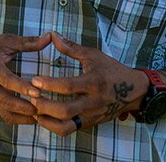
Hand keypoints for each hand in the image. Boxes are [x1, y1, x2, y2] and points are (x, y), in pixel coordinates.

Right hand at [0, 31, 51, 124]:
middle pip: (6, 101)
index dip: (22, 88)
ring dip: (24, 117)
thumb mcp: (6, 40)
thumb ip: (28, 42)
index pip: (7, 81)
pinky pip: (5, 115)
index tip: (38, 93)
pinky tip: (34, 117)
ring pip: (5, 112)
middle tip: (44, 108)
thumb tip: (49, 37)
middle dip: (25, 107)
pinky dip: (19, 118)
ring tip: (42, 115)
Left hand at [27, 32, 148, 135]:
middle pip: (65, 111)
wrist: (134, 91)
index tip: (34, 80)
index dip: (49, 84)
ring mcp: (91, 115)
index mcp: (94, 82)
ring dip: (46, 121)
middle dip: (44, 106)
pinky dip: (53, 126)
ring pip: (66, 126)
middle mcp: (93, 102)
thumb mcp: (93, 55)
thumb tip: (52, 35)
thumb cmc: (111, 70)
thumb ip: (71, 47)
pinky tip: (43, 117)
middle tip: (31, 97)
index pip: (68, 86)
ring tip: (34, 110)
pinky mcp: (89, 123)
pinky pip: (69, 130)